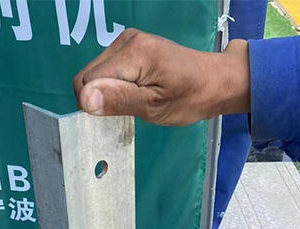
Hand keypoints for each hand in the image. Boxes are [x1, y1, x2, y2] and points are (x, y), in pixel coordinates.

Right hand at [73, 28, 250, 125]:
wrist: (214, 81)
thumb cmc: (189, 98)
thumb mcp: (154, 107)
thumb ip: (119, 100)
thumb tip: (85, 100)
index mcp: (131, 53)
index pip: (87, 81)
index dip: (95, 104)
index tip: (117, 116)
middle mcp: (125, 40)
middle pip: (88, 75)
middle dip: (101, 97)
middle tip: (130, 110)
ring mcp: (127, 41)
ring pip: (96, 73)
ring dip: (109, 92)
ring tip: (136, 100)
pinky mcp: (131, 46)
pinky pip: (108, 69)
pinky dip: (115, 85)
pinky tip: (135, 92)